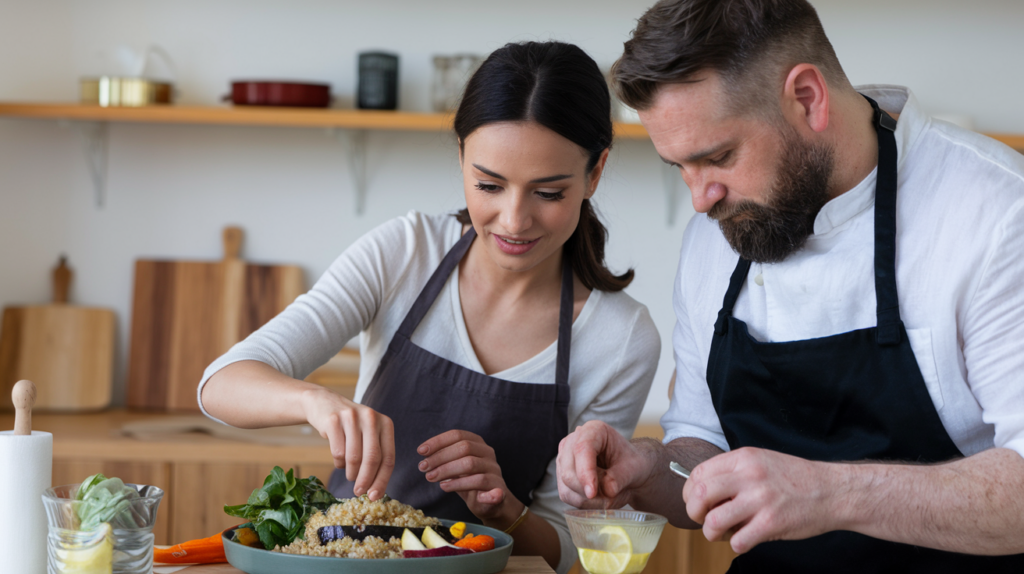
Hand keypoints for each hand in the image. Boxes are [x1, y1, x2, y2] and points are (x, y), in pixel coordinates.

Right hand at [300, 388, 394, 499]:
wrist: (324, 404)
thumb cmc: (350, 427)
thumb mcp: (369, 434)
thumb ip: (376, 456)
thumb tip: (375, 490)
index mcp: (385, 423)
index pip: (388, 457)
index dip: (382, 480)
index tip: (375, 496)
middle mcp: (371, 418)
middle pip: (372, 458)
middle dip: (366, 480)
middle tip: (359, 493)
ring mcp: (352, 417)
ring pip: (354, 457)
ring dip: (351, 473)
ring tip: (349, 475)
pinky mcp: (334, 420)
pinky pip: (338, 452)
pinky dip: (338, 463)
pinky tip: (339, 461)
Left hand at [417, 430, 521, 524]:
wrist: (492, 504)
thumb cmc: (470, 482)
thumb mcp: (456, 467)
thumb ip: (445, 459)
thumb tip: (424, 455)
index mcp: (478, 443)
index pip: (458, 435)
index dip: (438, 441)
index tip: (421, 451)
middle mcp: (488, 453)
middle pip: (464, 448)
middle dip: (441, 457)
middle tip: (424, 468)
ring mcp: (494, 470)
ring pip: (470, 464)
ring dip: (447, 471)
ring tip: (432, 479)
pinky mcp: (498, 487)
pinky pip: (482, 484)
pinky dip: (464, 485)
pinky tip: (448, 488)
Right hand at [556, 420, 654, 508]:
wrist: (629, 471)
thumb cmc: (631, 464)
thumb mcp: (634, 468)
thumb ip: (620, 478)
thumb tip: (606, 491)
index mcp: (593, 430)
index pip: (582, 449)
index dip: (585, 472)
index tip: (592, 493)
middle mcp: (573, 442)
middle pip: (569, 473)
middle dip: (590, 493)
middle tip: (614, 497)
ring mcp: (564, 460)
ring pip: (567, 489)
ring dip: (590, 501)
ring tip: (612, 496)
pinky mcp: (562, 478)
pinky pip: (568, 497)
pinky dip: (586, 504)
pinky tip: (602, 499)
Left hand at [683, 447, 839, 552]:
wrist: (832, 491)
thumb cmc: (794, 479)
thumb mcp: (761, 462)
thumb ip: (733, 473)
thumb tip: (701, 491)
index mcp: (744, 459)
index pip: (698, 473)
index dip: (690, 492)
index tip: (695, 502)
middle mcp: (749, 476)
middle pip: (699, 495)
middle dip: (694, 512)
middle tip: (703, 519)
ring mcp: (760, 500)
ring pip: (713, 522)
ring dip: (711, 533)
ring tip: (722, 533)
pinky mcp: (771, 524)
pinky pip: (737, 541)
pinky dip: (736, 544)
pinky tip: (745, 538)